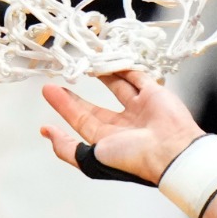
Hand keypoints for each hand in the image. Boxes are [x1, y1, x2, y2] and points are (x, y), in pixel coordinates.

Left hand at [39, 72, 206, 183]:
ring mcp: (139, 109)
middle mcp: (123, 125)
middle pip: (96, 105)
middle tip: (65, 73)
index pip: (81, 120)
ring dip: (102, 75)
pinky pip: (137, 77)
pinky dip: (125, 68)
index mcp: (108, 140)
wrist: (169, 150)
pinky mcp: (153, 93)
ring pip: (117, 87)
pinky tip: (111, 59)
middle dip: (79, 92)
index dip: (64, 106)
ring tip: (87, 62)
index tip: (49, 91)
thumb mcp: (89, 158)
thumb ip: (66, 148)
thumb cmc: (132, 158)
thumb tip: (47, 133)